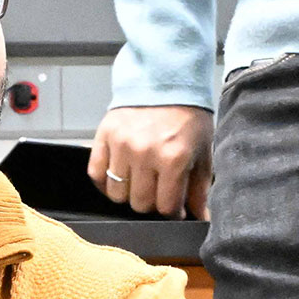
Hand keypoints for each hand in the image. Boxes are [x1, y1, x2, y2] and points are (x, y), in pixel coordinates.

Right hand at [88, 105, 213, 218]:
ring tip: (139, 180)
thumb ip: (199, 188)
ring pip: (117, 194)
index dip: (172, 212)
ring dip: (128, 192)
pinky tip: (119, 175)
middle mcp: (145, 154)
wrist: (166, 80)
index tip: (174, 206)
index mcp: (173, 158)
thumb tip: (201, 218)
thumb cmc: (187, 117)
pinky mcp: (103, 137)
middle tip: (158, 189)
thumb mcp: (202, 151)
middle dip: (151, 202)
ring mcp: (121, 145)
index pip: (166, 207)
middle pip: (140, 204)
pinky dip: (105, 181)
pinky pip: (96, 174)